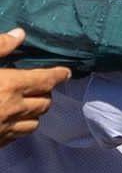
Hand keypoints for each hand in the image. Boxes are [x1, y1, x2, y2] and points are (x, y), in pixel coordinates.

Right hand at [0, 29, 70, 147]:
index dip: (58, 75)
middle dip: (46, 94)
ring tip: (27, 103)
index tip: (65, 72)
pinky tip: (8, 120)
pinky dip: (19, 128)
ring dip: (34, 113)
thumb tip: (19, 34)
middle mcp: (12, 110)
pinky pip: (16, 137)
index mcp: (10, 86)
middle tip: (41, 85)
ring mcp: (2, 131)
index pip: (46, 81)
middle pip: (45, 103)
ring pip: (34, 124)